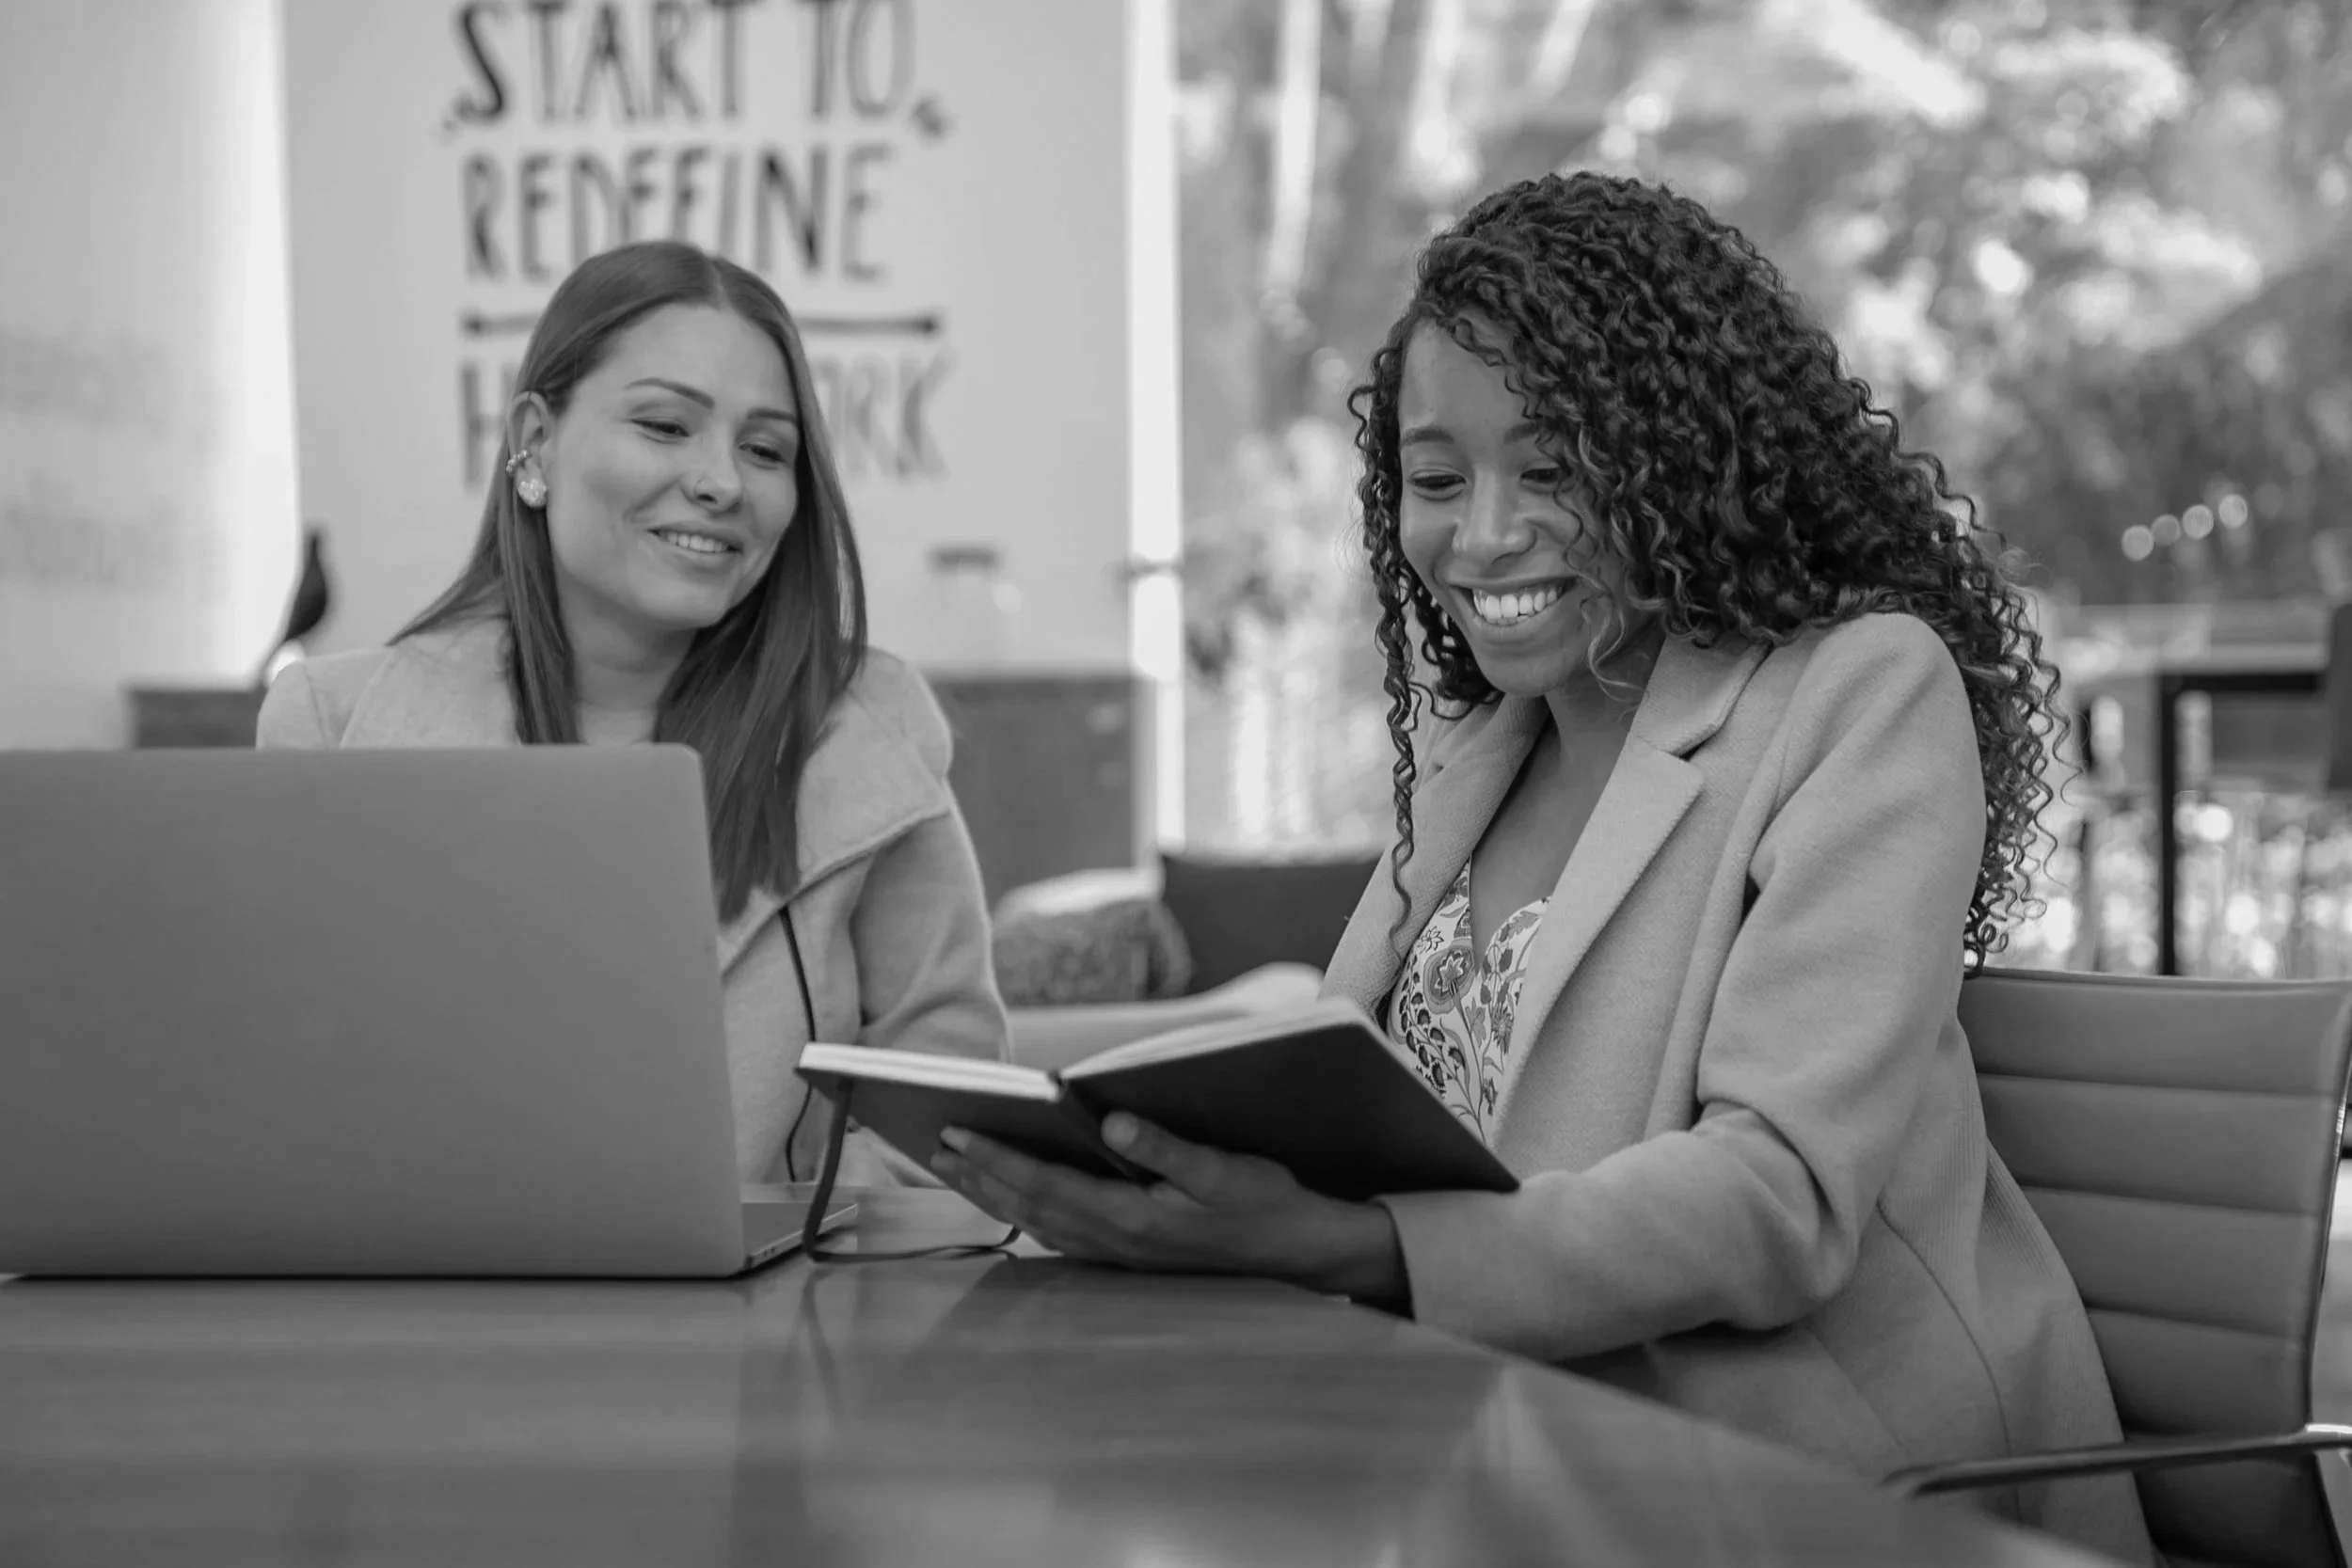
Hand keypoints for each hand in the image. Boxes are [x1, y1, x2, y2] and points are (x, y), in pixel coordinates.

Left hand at [931, 1113, 1407, 1303]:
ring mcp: (1118, 1254)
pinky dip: (1025, 1211)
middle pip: (1027, 1206)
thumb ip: (1165, 1147)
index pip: (1045, 1183)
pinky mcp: (1127, 1255)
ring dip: (993, 1194)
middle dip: (977, 1175)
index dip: (996, 1158)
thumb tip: (1113, 1121)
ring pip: (1037, 1222)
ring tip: (956, 1166)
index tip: (955, 1132)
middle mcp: (1114, 1242)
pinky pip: (1058, 1233)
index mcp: (1131, 1217)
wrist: (1296, 1254)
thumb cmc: (1262, 1204)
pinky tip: (1012, 1198)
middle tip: (932, 1144)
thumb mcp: (1222, 1170)